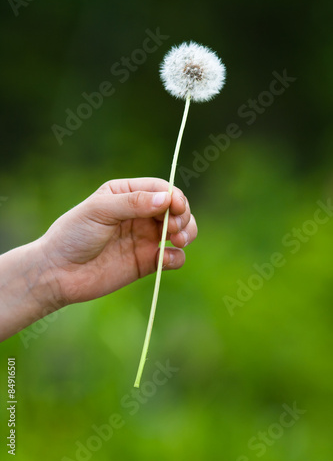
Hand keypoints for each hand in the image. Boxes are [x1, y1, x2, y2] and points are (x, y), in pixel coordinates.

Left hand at [41, 177, 197, 304]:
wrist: (58, 273)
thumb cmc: (73, 234)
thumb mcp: (100, 210)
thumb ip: (133, 203)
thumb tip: (167, 198)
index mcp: (127, 193)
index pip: (161, 188)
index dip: (174, 197)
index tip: (176, 208)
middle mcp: (140, 213)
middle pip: (176, 209)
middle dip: (182, 216)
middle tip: (174, 229)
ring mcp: (145, 238)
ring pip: (181, 231)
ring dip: (186, 233)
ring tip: (177, 241)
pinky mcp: (148, 262)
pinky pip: (173, 257)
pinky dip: (176, 257)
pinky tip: (166, 259)